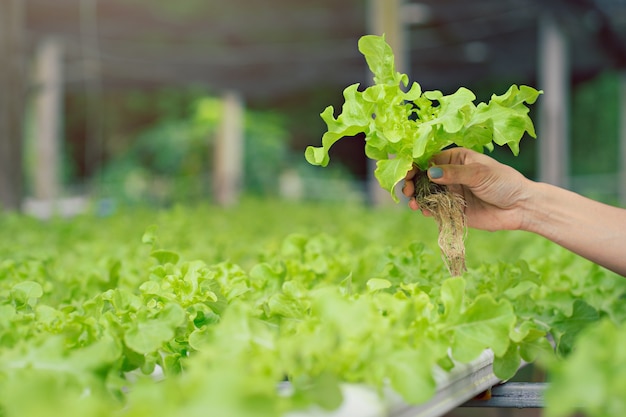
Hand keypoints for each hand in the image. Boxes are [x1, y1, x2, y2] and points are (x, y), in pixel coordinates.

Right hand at [402, 148, 532, 231]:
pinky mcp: (452, 210)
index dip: (415, 165)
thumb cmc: (504, 182)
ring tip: (414, 203)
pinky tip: (423, 211)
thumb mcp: (479, 173)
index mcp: (456, 159)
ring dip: (417, 197)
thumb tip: (430, 173)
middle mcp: (450, 175)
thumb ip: (454, 173)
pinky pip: (434, 209)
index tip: (407, 172)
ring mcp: (450, 193)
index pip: (429, 159)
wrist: (520, 207)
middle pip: (423, 177)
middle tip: (408, 190)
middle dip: (412, 182)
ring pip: (426, 194)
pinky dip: (426, 210)